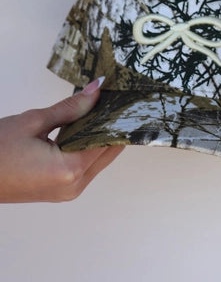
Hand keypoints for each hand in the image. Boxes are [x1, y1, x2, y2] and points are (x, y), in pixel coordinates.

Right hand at [0, 78, 122, 202]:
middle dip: (113, 126)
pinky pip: (84, 166)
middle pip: (107, 152)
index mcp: (69, 170)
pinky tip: (87, 125)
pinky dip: (88, 147)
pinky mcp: (59, 190)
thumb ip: (70, 107)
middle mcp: (73, 186)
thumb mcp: (33, 122)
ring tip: (104, 107)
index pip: (108, 141)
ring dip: (101, 136)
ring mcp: (66, 192)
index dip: (118, 118)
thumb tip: (97, 90)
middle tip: (117, 98)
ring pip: (97, 159)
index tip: (126, 97)